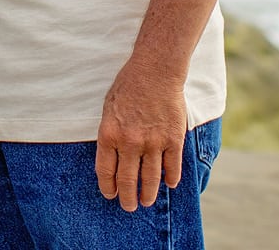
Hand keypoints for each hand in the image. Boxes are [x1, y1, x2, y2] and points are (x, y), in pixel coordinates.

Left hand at [94, 58, 187, 211]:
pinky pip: (172, 166)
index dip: (108, 187)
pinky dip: (171, 178)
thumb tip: (112, 158)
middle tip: (129, 207)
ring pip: (150, 178)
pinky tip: (169, 184)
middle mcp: (130, 142)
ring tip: (146, 201)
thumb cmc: (128, 86)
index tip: (111, 194)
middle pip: (128, 180)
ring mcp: (153, 142)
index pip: (106, 171)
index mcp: (110, 135)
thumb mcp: (108, 109)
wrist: (155, 71)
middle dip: (127, 198)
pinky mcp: (173, 139)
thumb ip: (110, 135)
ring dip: (148, 194)